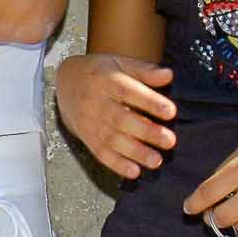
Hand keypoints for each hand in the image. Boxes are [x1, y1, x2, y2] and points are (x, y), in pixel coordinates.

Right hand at [55, 53, 176, 178]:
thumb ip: (144, 71)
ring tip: (156, 160)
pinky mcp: (87, 137)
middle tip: (170, 141)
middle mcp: (96, 102)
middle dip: (146, 131)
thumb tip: (169, 75)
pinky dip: (117, 164)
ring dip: (135, 152)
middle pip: (120, 119)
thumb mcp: (120, 64)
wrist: (66, 83)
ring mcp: (90, 122)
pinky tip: (134, 172)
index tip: (171, 111)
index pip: (128, 91)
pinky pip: (100, 153)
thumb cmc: (101, 73)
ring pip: (112, 139)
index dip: (149, 102)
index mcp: (106, 80)